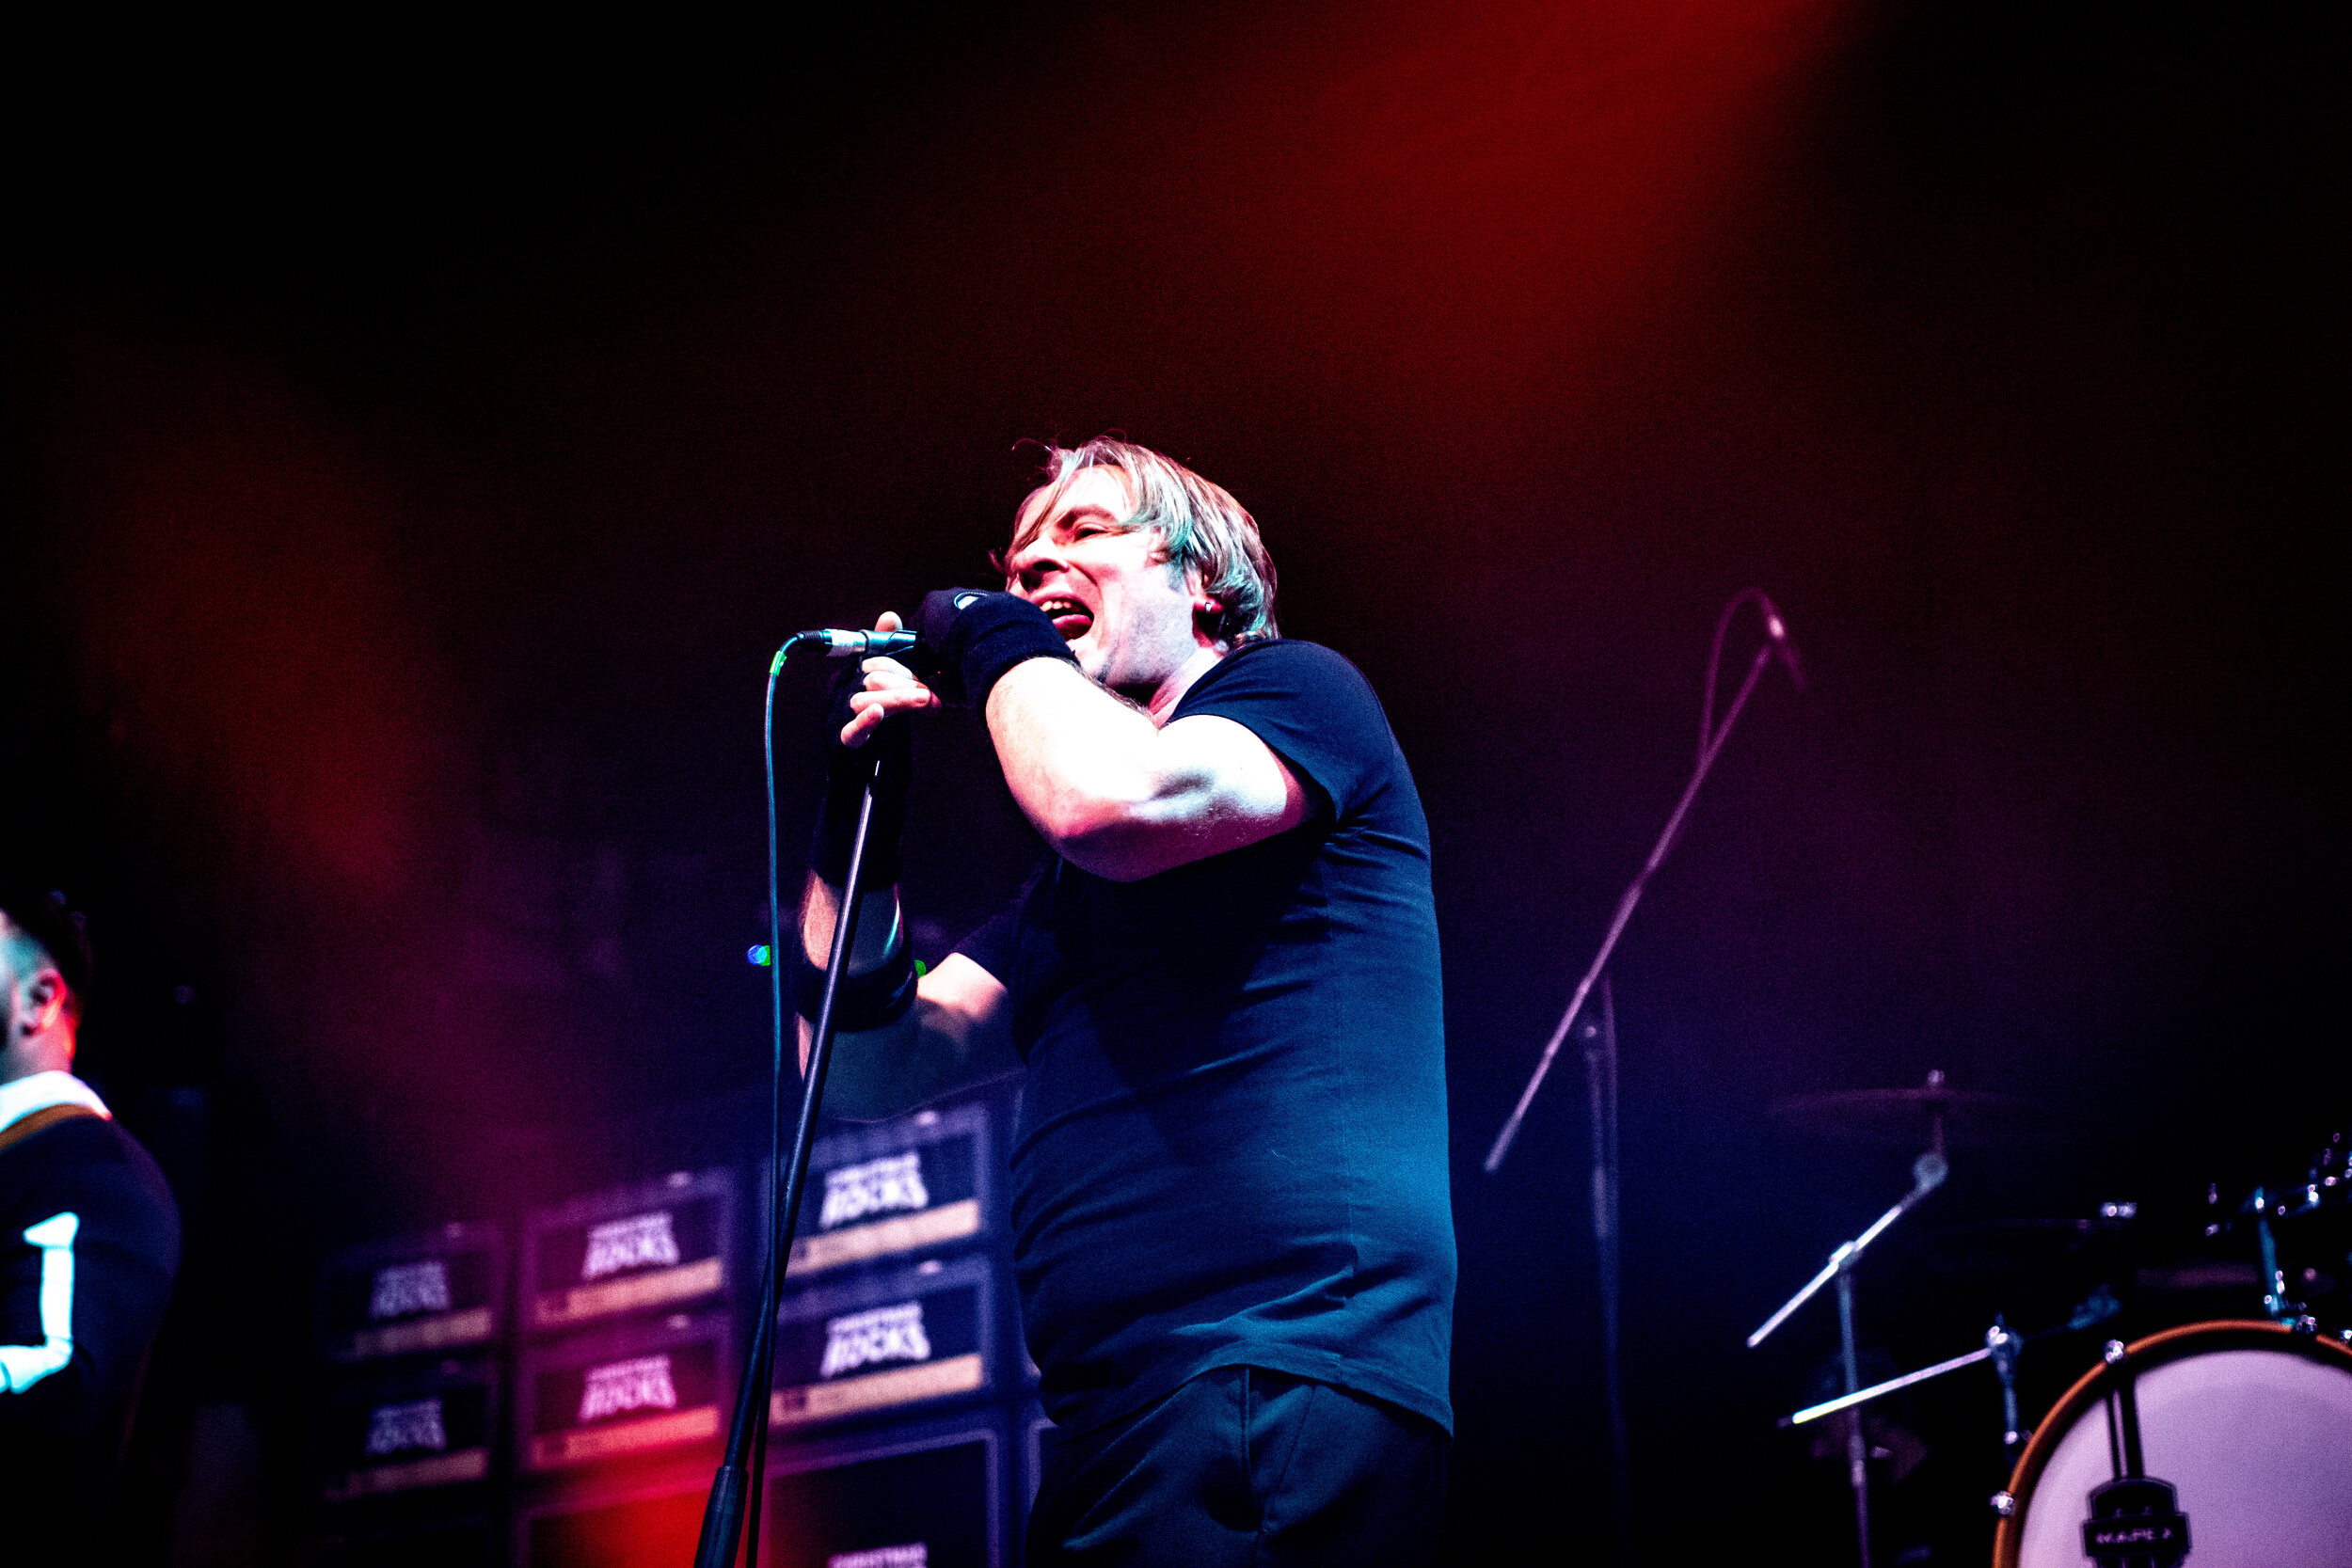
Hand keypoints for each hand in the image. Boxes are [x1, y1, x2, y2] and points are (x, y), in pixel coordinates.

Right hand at [839, 610, 941, 746]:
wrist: (870, 766)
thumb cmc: (883, 717)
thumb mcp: (894, 680)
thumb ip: (891, 649)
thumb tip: (889, 617)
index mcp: (860, 674)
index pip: (878, 660)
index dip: (903, 668)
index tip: (927, 678)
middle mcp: (849, 691)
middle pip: (875, 678)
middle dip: (906, 684)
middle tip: (931, 695)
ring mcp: (846, 716)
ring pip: (865, 700)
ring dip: (897, 699)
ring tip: (925, 701)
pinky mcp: (847, 740)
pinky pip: (851, 731)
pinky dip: (864, 722)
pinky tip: (877, 712)